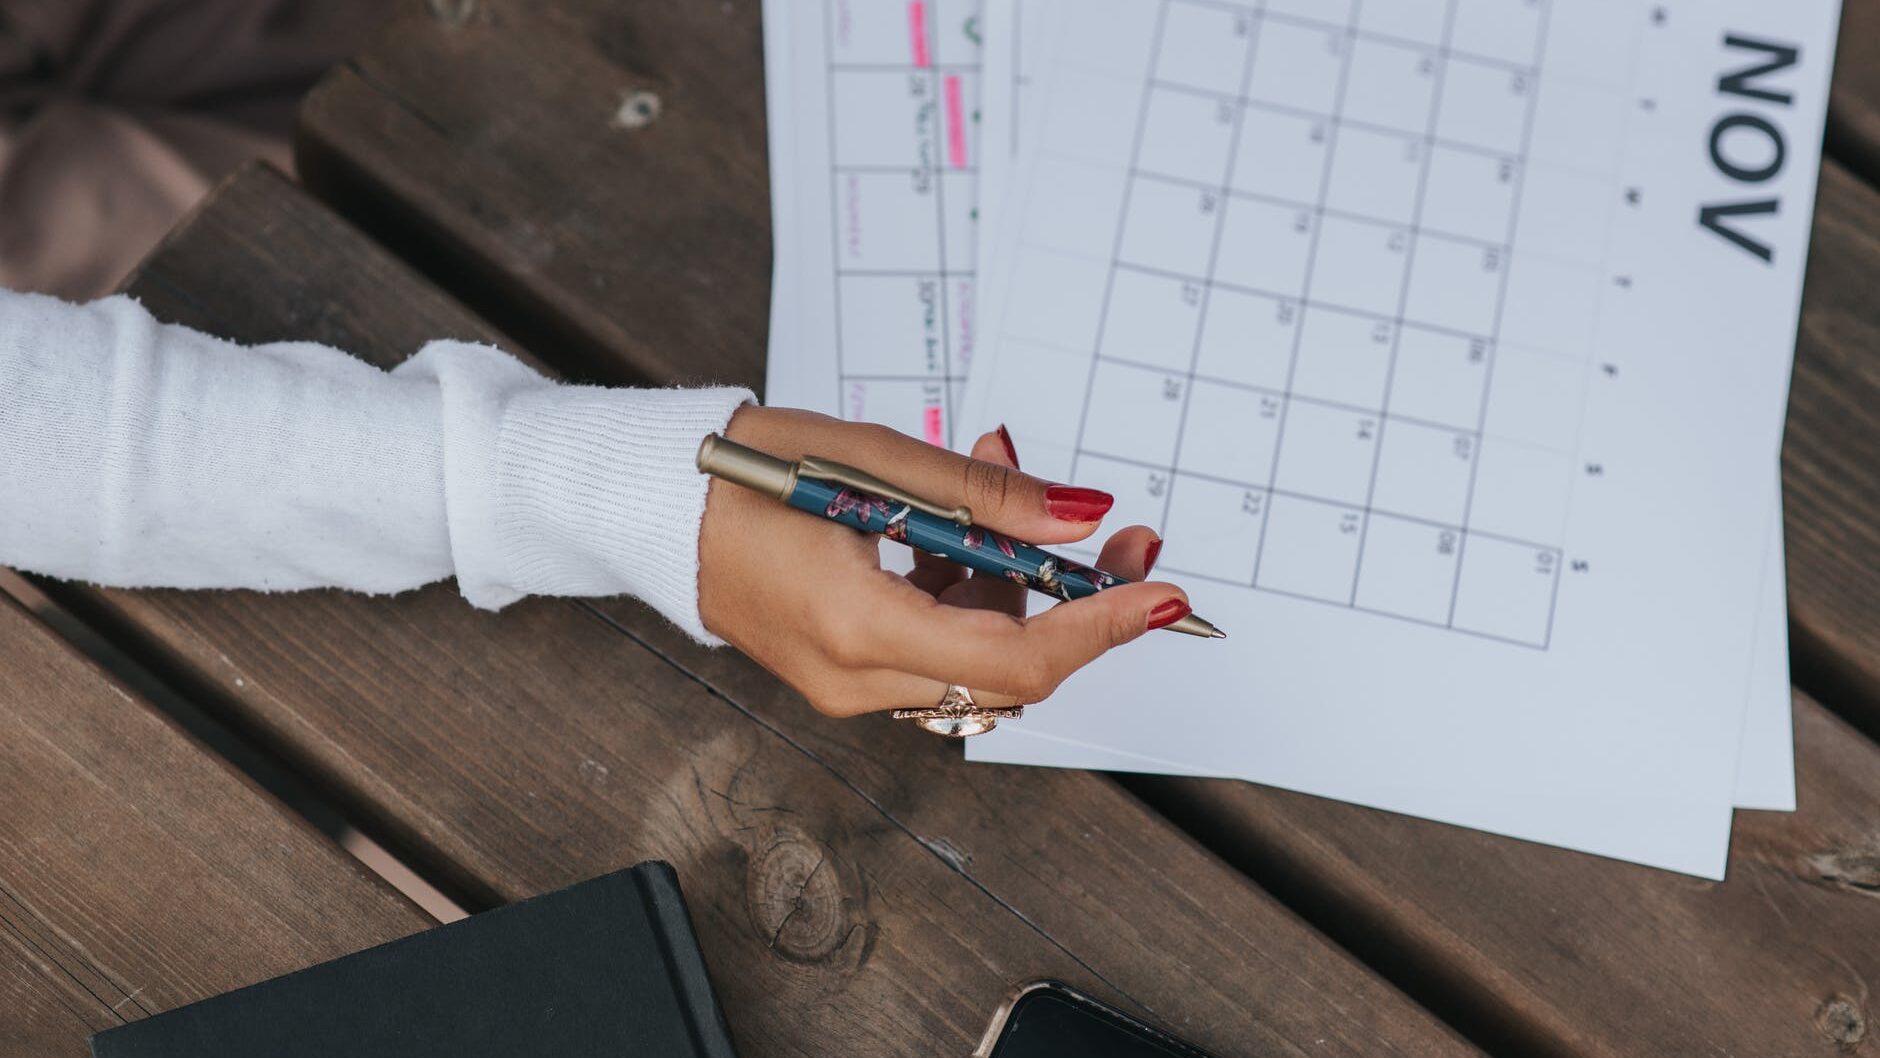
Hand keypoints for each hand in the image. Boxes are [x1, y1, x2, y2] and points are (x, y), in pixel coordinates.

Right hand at [698, 406, 1189, 716]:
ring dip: (1019, 583)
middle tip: (1123, 538)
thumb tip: (1081, 519)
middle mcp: (858, 678)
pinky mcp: (851, 672)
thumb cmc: (744, 473)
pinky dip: (974, 592)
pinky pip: (943, 649)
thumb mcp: (871, 458)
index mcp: (858, 627)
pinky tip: (958, 526)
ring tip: (998, 479)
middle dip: (1079, 605)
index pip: (1017, 657)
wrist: (658, 507)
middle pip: (1013, 672)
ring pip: (982, 660)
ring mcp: (852, 685)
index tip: (1165, 594)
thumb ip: (984, 496)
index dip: (1103, 627)